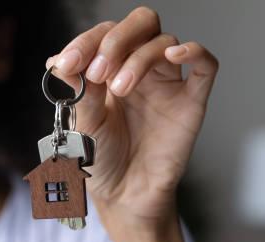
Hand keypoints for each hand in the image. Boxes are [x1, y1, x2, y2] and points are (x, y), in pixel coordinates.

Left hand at [46, 7, 218, 229]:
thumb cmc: (102, 160)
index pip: (104, 35)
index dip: (85, 42)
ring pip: (164, 43)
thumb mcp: (81, 123)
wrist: (124, 195)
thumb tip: (58, 60)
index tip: (68, 63)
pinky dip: (195, 51)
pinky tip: (176, 55)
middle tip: (98, 70)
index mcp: (110, 71)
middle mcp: (139, 71)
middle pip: (140, 25)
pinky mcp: (191, 101)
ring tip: (118, 89)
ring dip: (138, 58)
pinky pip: (206, 65)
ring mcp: (167, 84)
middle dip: (116, 39)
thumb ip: (76, 91)